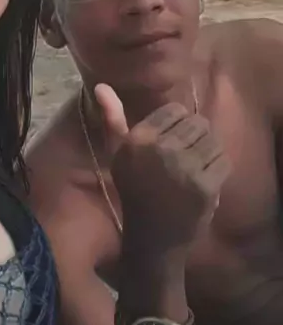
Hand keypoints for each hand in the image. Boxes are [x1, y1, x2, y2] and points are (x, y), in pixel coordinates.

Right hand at [95, 84, 229, 253]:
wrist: (152, 239)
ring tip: (196, 168)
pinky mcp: (205, 186)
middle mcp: (161, 150)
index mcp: (139, 139)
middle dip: (195, 139)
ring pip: (213, 140)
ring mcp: (185, 169)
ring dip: (208, 153)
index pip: (175, 110)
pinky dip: (218, 171)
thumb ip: (113, 119)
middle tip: (186, 158)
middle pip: (198, 123)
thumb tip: (100, 85)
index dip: (177, 126)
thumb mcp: (118, 155)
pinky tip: (204, 181)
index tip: (171, 144)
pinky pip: (223, 162)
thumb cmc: (134, 193)